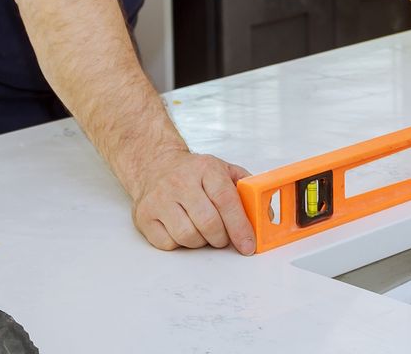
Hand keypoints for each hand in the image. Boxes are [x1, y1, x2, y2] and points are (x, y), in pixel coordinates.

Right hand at [126, 149, 256, 254]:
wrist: (155, 164)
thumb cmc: (193, 173)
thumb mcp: (224, 171)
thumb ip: (247, 191)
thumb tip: (265, 216)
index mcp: (205, 169)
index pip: (226, 200)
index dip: (240, 227)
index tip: (248, 245)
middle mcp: (180, 182)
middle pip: (208, 223)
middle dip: (222, 238)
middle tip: (223, 237)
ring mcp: (159, 199)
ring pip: (188, 236)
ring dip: (201, 241)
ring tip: (201, 230)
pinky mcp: (145, 216)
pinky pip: (168, 243)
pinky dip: (179, 243)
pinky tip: (181, 228)